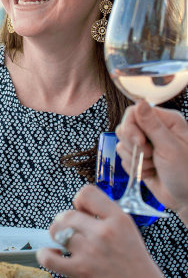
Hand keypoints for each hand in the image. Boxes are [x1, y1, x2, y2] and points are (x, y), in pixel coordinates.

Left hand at [37, 185, 162, 277]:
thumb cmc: (134, 262)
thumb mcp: (128, 230)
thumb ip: (106, 215)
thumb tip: (81, 208)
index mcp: (118, 220)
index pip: (87, 193)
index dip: (80, 201)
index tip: (82, 210)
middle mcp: (103, 233)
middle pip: (67, 214)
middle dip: (67, 222)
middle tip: (74, 231)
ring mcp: (90, 251)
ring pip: (56, 230)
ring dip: (58, 235)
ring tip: (66, 242)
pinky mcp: (80, 270)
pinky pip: (48, 257)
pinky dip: (46, 254)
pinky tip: (55, 255)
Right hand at [116, 101, 187, 216]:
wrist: (187, 199)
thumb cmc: (187, 174)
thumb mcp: (170, 148)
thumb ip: (152, 125)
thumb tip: (140, 102)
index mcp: (166, 122)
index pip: (133, 113)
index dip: (131, 127)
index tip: (140, 142)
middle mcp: (154, 130)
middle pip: (124, 128)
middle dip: (133, 146)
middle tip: (150, 156)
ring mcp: (146, 144)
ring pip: (122, 144)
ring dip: (135, 159)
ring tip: (153, 166)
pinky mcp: (139, 158)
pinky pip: (123, 158)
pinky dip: (134, 168)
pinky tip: (150, 172)